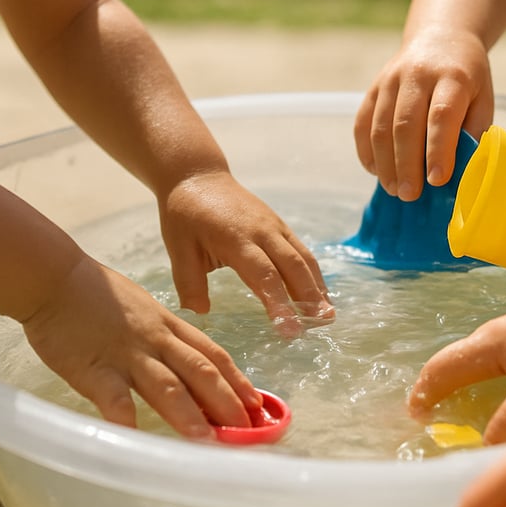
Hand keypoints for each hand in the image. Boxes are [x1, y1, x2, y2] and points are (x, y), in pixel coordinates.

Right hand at [21, 256, 261, 438]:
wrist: (57, 278)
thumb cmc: (101, 296)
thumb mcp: (147, 310)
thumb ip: (168, 336)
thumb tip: (191, 363)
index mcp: (170, 326)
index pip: (213, 354)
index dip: (238, 380)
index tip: (257, 404)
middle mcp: (157, 340)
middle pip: (200, 371)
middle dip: (226, 402)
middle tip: (247, 429)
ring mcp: (127, 354)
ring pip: (166, 384)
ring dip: (189, 413)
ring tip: (207, 440)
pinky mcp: (94, 367)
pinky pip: (112, 395)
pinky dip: (125, 416)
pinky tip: (136, 436)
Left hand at [159, 169, 334, 335]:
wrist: (198, 175)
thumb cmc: (185, 215)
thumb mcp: (178, 249)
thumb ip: (189, 283)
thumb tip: (201, 314)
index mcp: (237, 239)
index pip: (264, 275)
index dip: (280, 303)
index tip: (290, 331)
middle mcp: (263, 231)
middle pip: (294, 266)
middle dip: (310, 297)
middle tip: (323, 324)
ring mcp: (275, 226)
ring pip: (303, 258)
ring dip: (317, 286)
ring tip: (328, 314)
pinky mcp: (279, 225)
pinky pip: (301, 250)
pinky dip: (312, 273)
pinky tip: (317, 292)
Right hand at [354, 28, 493, 200]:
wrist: (441, 38)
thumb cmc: (467, 78)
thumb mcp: (483, 99)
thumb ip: (473, 133)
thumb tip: (460, 176)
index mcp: (453, 77)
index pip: (441, 116)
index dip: (438, 150)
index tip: (437, 181)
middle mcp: (418, 75)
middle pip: (405, 124)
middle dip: (406, 165)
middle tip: (410, 195)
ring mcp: (390, 80)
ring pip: (380, 127)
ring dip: (385, 164)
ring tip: (394, 189)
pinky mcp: (373, 88)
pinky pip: (362, 123)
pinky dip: (367, 151)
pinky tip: (376, 171)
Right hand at [408, 284, 505, 443]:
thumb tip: (483, 449)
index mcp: (486, 344)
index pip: (441, 367)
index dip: (423, 391)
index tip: (414, 417)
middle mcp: (494, 338)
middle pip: (454, 363)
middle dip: (438, 388)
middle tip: (429, 418)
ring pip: (478, 366)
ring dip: (463, 387)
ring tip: (460, 414)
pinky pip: (500, 369)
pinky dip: (488, 387)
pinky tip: (502, 403)